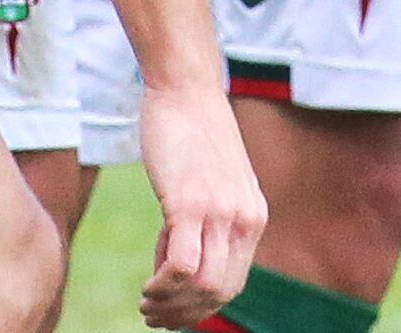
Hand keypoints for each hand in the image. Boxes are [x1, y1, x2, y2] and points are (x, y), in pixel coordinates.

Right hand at [135, 81, 265, 326]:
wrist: (186, 90)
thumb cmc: (192, 133)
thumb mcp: (214, 184)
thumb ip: (210, 220)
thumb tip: (184, 266)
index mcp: (253, 217)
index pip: (233, 283)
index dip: (199, 306)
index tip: (171, 309)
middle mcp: (244, 218)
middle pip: (220, 292)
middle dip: (183, 313)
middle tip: (153, 313)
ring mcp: (219, 212)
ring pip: (204, 287)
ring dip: (171, 305)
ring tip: (147, 300)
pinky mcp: (190, 202)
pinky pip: (183, 266)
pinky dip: (163, 285)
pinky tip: (148, 282)